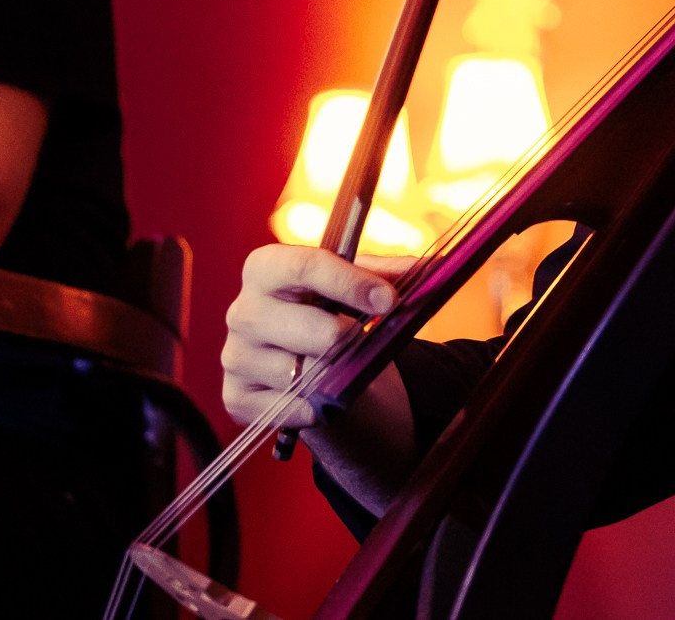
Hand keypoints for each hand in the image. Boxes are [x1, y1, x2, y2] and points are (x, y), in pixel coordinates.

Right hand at [220, 244, 400, 429]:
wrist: (305, 358)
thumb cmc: (329, 309)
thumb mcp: (353, 285)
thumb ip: (388, 273)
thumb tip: (439, 266)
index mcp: (266, 269)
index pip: (304, 266)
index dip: (351, 282)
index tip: (389, 300)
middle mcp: (243, 311)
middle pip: (312, 329)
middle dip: (349, 338)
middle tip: (365, 341)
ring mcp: (236, 356)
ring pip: (303, 375)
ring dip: (333, 376)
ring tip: (341, 368)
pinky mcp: (237, 397)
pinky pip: (289, 409)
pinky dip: (314, 408)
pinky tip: (322, 397)